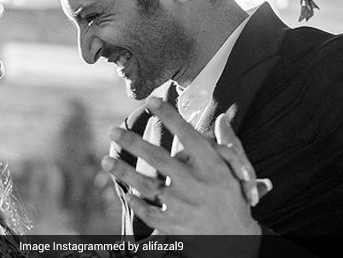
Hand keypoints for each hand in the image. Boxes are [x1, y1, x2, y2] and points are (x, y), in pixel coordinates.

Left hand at [101, 97, 262, 234]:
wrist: (236, 241)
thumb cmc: (233, 199)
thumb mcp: (236, 171)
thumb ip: (229, 143)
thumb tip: (223, 118)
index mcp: (212, 167)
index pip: (188, 135)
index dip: (170, 116)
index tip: (152, 100)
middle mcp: (196, 184)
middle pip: (159, 159)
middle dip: (133, 143)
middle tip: (113, 131)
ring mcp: (183, 206)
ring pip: (147, 185)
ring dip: (124, 172)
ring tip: (106, 160)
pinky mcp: (174, 226)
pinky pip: (148, 211)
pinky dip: (135, 201)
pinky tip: (125, 192)